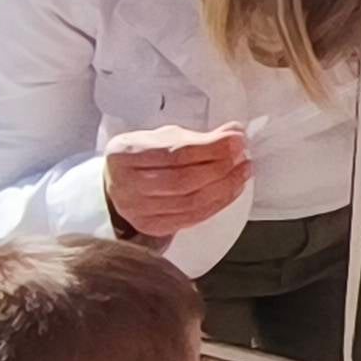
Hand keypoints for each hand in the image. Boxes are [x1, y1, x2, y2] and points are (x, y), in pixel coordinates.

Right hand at [104, 125, 249, 237]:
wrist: (118, 183)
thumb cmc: (143, 156)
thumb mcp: (164, 138)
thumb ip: (199, 138)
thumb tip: (234, 134)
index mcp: (124, 153)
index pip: (176, 153)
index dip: (212, 148)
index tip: (237, 140)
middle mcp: (125, 184)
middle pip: (183, 181)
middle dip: (220, 169)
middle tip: (242, 158)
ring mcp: (135, 210)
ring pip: (190, 202)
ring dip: (224, 188)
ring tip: (242, 173)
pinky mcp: (150, 226)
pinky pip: (191, 219)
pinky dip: (216, 205)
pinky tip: (231, 191)